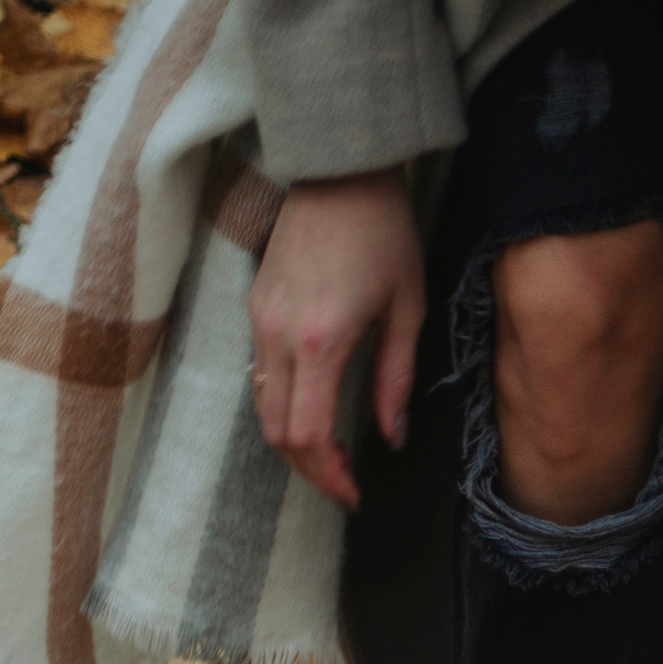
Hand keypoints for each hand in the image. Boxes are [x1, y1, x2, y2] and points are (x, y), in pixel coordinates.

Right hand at [250, 169, 424, 513]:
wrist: (339, 169)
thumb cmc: (384, 232)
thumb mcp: (407, 309)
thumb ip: (395, 379)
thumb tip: (392, 436)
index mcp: (321, 340)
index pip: (309, 434)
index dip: (330, 475)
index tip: (355, 494)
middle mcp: (279, 335)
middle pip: (279, 432)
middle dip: (311, 469)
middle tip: (346, 485)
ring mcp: (260, 320)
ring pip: (264, 408)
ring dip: (295, 442)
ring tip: (334, 456)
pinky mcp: (255, 307)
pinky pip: (261, 376)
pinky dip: (284, 408)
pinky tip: (317, 413)